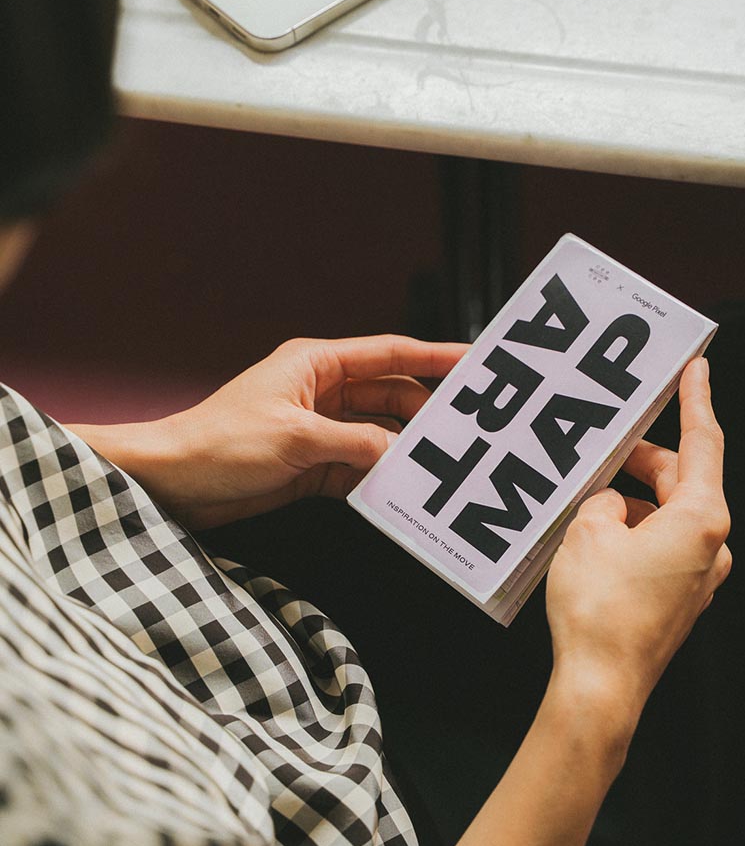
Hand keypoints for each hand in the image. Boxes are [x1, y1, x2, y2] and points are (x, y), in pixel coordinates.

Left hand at [67, 334, 467, 528]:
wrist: (172, 482)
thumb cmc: (218, 444)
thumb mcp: (297, 439)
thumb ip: (355, 443)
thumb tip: (397, 453)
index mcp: (316, 365)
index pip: (388, 354)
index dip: (434, 355)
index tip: (473, 360)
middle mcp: (321, 392)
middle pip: (389, 396)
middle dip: (423, 413)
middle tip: (462, 430)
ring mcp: (318, 428)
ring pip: (377, 434)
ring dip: (401, 450)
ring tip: (436, 465)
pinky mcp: (311, 463)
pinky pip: (358, 466)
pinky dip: (377, 478)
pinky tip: (398, 491)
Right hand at [545, 357, 730, 765]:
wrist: (601, 686)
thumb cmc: (598, 608)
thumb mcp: (588, 532)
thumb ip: (602, 501)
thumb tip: (611, 505)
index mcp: (701, 519)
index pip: (703, 444)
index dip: (696, 401)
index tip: (697, 367)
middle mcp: (711, 546)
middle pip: (679, 480)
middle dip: (640, 458)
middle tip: (604, 439)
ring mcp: (699, 577)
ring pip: (666, 515)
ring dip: (630, 499)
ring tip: (584, 493)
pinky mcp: (680, 600)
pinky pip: (659, 547)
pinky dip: (632, 531)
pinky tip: (593, 533)